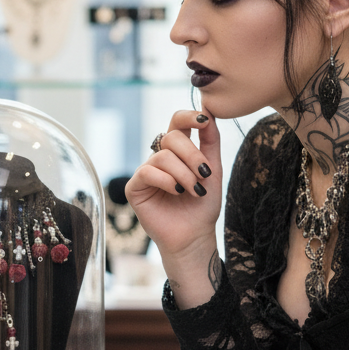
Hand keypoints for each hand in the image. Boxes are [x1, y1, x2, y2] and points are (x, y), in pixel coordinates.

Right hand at [126, 110, 224, 307]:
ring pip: (162, 156)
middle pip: (171, 137)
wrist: (194, 236)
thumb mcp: (213, 170)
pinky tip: (177, 192)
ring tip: (194, 191)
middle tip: (204, 175)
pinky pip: (147, 172)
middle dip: (192, 155)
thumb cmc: (202, 206)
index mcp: (178, 151)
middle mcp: (160, 158)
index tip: (204, 121)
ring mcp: (146, 172)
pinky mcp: (135, 188)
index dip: (189, 116)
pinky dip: (166, 180)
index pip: (177, 123)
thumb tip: (209, 113)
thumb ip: (211, 142)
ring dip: (183, 173)